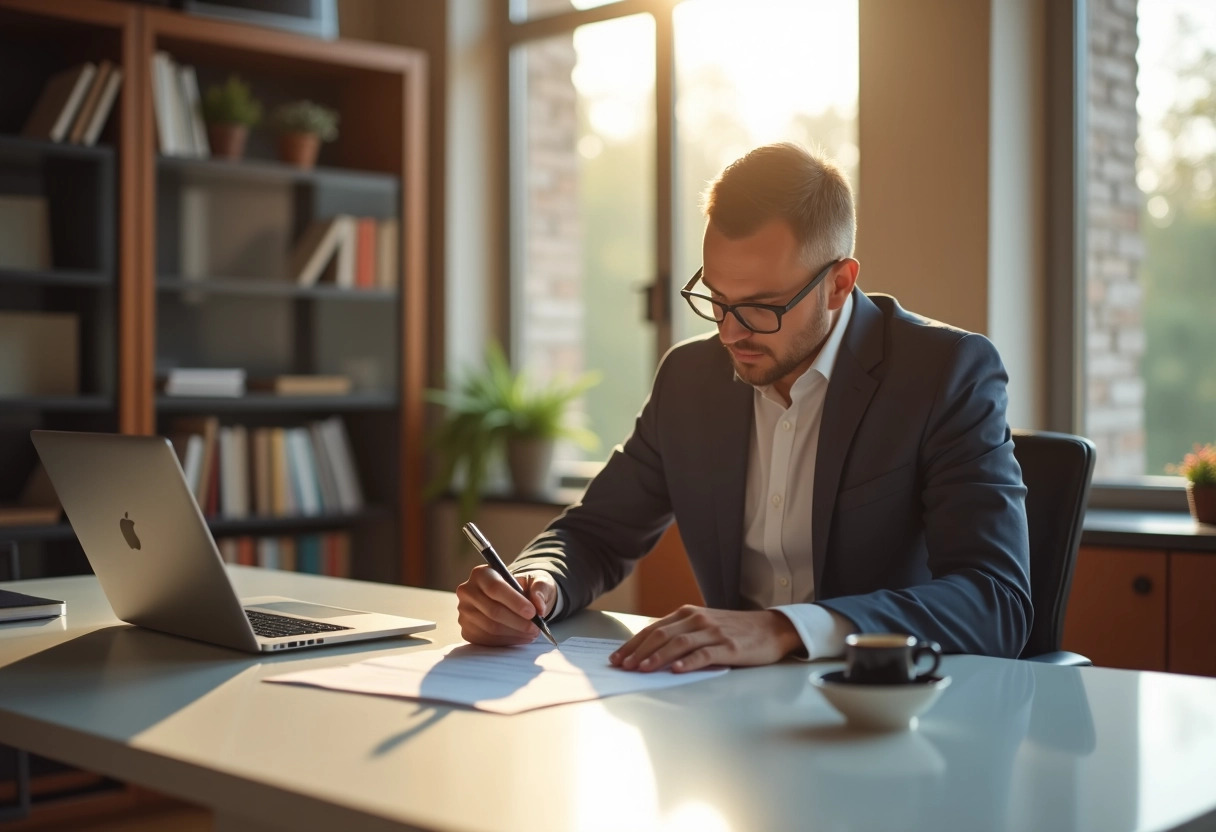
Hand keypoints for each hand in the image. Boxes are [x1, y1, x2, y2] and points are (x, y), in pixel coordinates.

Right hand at [456, 566, 557, 645]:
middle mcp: (468, 592)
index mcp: (482, 574)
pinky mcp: (467, 630)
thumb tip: (538, 605)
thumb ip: (540, 589)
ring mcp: (465, 612)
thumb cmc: (524, 588)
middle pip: (493, 611)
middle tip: (536, 627)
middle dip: (518, 622)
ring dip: (515, 633)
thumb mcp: (536, 581)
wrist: (513, 600)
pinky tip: (520, 636)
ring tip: (531, 633)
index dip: (515, 602)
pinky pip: (487, 640)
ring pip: (491, 628)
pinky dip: (507, 641)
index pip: (495, 588)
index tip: (532, 613)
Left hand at [610, 606, 802, 672]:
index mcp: (688, 614)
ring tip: (641, 669)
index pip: (654, 629)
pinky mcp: (729, 647)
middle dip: (638, 651)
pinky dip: (688, 662)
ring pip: (679, 643)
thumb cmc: (734, 629)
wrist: (771, 628)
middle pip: (661, 634)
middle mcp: (698, 620)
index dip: (633, 643)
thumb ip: (681, 632)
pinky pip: (704, 654)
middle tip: (623, 666)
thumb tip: (650, 650)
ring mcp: (713, 632)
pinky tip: (675, 670)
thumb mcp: (704, 625)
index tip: (617, 657)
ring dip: (657, 656)